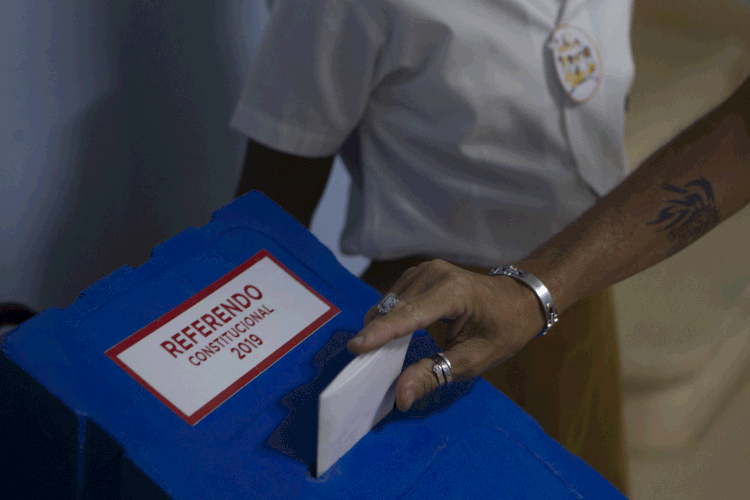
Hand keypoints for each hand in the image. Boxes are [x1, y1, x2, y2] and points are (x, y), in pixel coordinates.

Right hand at [347, 259, 546, 411]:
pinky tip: (388, 335)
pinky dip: (388, 317)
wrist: (519, 298)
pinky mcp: (420, 272)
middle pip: (394, 307)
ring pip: (389, 302)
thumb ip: (434, 374)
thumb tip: (401, 396)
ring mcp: (426, 269)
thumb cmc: (502, 330)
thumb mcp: (474, 360)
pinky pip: (394, 297)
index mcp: (453, 293)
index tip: (355, 348)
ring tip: (374, 353)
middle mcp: (435, 274)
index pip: (409, 315)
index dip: (381, 333)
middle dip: (376, 334)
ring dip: (380, 326)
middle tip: (362, 365)